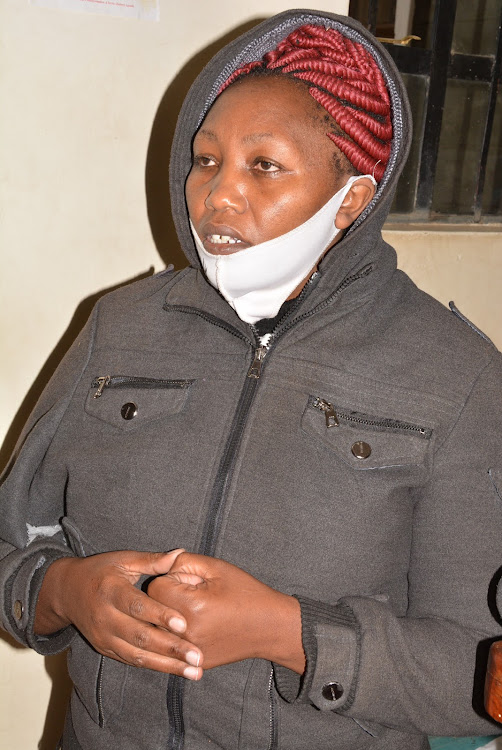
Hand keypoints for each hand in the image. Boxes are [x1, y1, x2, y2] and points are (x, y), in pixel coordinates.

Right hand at [35, 549, 202, 678]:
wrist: (66, 591)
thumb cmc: (101, 571)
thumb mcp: (124, 560)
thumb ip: (152, 561)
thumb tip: (181, 553)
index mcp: (111, 590)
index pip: (137, 606)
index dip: (160, 616)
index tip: (184, 625)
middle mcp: (105, 617)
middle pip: (140, 637)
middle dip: (171, 649)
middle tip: (197, 656)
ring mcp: (104, 637)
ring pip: (137, 656)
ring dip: (167, 666)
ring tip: (194, 672)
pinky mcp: (105, 649)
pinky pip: (131, 661)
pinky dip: (154, 666)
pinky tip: (176, 670)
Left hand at [148, 553, 304, 673]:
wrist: (270, 626)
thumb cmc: (245, 592)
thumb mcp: (216, 568)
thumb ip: (184, 561)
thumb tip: (162, 565)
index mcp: (191, 606)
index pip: (155, 587)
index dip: (169, 577)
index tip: (188, 580)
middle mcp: (186, 633)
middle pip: (153, 610)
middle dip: (167, 597)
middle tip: (192, 593)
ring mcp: (190, 652)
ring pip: (159, 630)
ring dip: (169, 617)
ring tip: (195, 611)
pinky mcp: (195, 663)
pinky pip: (172, 647)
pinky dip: (178, 635)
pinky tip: (198, 627)